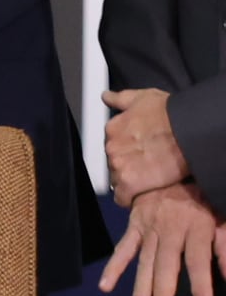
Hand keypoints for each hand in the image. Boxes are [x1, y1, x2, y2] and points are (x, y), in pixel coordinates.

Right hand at [101, 182, 219, 295]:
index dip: (201, 285)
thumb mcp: (222, 218)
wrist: (176, 169)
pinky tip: (106, 286)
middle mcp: (171, 230)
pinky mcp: (135, 226)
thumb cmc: (204, 198)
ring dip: (140, 286)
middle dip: (164, 292)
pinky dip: (114, 267)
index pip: (199, 262)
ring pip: (145, 261)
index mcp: (197, 228)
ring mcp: (150, 228)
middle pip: (167, 265)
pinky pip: (124, 248)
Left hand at [104, 88, 190, 204]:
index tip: (137, 153)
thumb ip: (121, 99)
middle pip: (113, 163)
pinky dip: (128, 198)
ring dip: (128, 181)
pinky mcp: (129, 183)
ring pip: (116, 180)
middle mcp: (111, 147)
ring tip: (147, 179)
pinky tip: (139, 195)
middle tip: (146, 166)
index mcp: (113, 128)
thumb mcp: (143, 98)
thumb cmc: (171, 112)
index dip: (125, 151)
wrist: (189, 131)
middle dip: (126, 166)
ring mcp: (118, 165)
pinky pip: (122, 197)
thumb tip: (106, 97)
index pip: (112, 146)